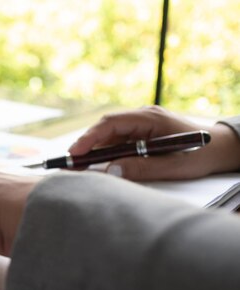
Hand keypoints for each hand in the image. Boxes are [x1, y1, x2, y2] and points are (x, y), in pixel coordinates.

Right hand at [69, 106, 239, 180]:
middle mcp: (143, 117)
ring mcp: (141, 125)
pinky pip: (117, 141)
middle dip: (86, 145)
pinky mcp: (141, 134)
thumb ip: (142, 168)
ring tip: (79, 167)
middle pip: (106, 128)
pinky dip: (105, 153)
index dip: (89, 138)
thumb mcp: (174, 166)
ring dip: (94, 150)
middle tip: (70, 163)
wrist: (221, 148)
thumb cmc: (201, 155)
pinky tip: (98, 165)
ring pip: (109, 135)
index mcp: (150, 118)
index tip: (74, 153)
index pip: (111, 123)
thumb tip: (111, 171)